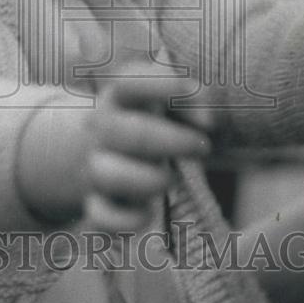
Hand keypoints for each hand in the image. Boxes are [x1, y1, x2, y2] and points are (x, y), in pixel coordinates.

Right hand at [83, 73, 213, 233]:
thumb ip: (190, 100)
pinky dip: (125, 220)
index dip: (161, 84)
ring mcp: (97, 167)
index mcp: (118, 98)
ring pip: (108, 175)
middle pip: (128, 132)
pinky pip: (101, 217)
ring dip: (148, 180)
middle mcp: (102, 130)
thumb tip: (206, 119)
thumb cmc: (150, 122)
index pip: (128, 82)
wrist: (104, 151)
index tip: (191, 90)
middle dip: (171, 141)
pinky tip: (147, 213)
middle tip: (201, 146)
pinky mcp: (98, 203)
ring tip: (172, 179)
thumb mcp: (166, 101)